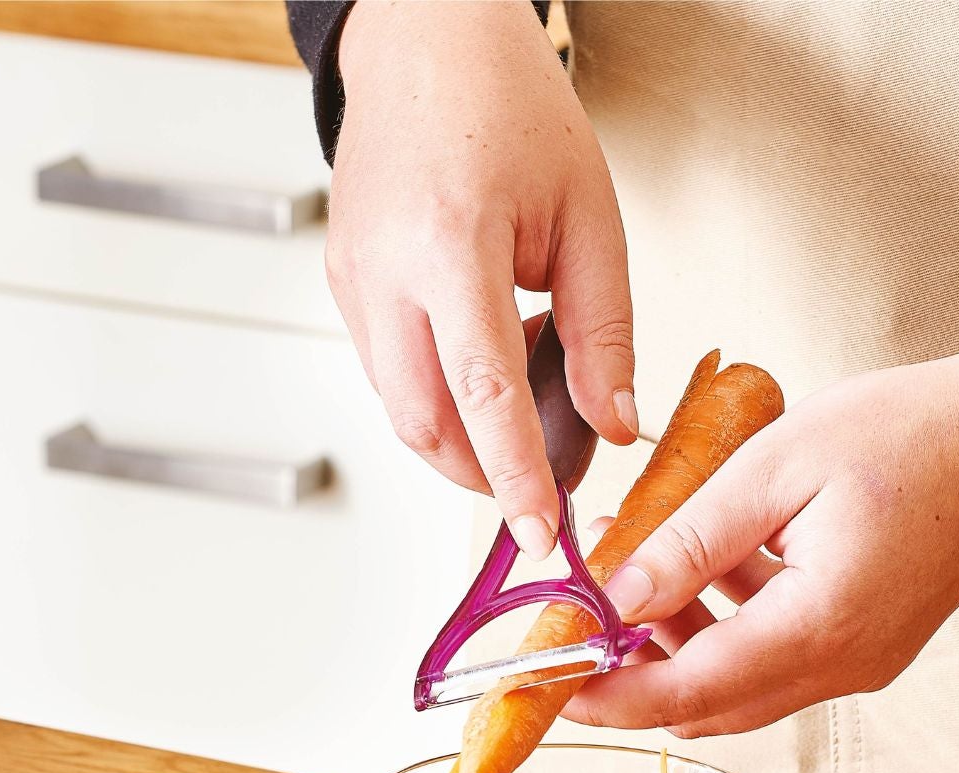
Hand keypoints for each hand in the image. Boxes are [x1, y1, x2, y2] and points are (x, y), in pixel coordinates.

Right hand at [330, 0, 635, 555]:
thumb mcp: (589, 216)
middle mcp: (384, 272)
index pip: (483, 394)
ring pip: (401, 411)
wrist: (424, 42)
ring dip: (463, 437)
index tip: (541, 537)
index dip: (514, 477)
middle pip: (426, 425)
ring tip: (520, 390)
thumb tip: (615, 426)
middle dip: (485, 474)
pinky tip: (482, 353)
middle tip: (545, 475)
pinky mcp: (342, 287)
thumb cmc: (509, 107)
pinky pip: (389, 374)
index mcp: (451, 246)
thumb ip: (605, 333)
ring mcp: (351, 283)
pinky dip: (440, 395)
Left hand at [566, 271, 958, 735]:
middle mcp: (841, 667)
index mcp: (818, 629)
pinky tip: (702, 560)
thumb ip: (690, 542)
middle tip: (576, 625)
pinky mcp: (867, 642)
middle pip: (706, 705)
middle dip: (632, 675)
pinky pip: (774, 656)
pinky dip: (724, 625)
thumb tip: (612, 600)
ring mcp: (859, 661)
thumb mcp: (779, 468)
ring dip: (675, 645)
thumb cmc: (915, 432)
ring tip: (634, 567)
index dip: (608, 696)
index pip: (685, 693)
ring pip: (738, 685)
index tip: (546, 683)